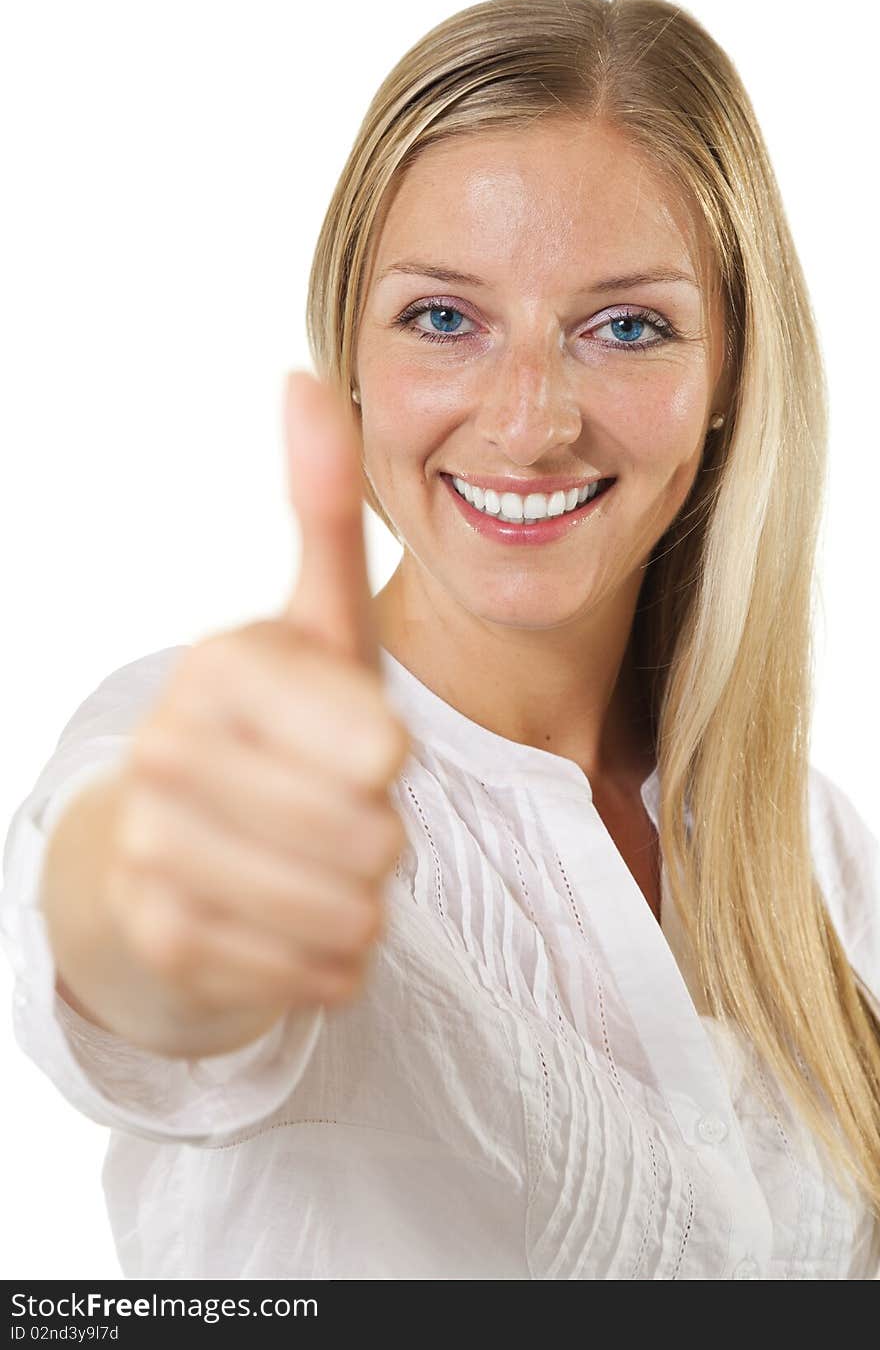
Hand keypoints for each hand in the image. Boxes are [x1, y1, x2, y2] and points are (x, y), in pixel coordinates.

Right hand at [103, 371, 409, 1021]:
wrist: (162, 846)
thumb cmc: (271, 729)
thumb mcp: (312, 625)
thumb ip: (321, 511)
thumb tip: (306, 376)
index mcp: (222, 668)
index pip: (378, 751)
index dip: (388, 764)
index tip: (360, 751)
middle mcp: (170, 753)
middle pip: (372, 839)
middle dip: (379, 839)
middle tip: (336, 816)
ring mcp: (156, 851)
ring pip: (348, 912)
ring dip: (360, 899)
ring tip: (318, 863)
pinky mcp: (163, 941)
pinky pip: (318, 974)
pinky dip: (331, 958)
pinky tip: (292, 918)